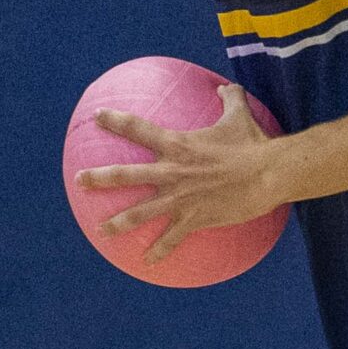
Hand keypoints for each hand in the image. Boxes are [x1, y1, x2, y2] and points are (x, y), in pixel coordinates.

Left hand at [75, 84, 282, 266]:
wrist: (268, 174)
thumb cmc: (253, 143)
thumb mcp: (239, 114)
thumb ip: (228, 97)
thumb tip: (223, 86)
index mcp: (177, 144)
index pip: (137, 128)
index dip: (114, 120)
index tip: (96, 116)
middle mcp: (171, 171)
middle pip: (125, 174)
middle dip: (99, 178)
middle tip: (78, 181)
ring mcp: (180, 198)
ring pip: (140, 213)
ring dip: (117, 223)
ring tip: (100, 230)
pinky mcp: (193, 218)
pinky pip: (171, 239)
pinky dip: (159, 251)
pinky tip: (147, 262)